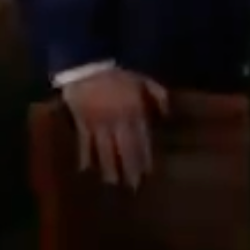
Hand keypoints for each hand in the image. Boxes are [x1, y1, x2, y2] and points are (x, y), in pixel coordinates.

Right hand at [61, 66, 168, 187]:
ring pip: (104, 151)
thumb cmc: (116, 72)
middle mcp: (117, 122)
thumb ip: (158, 95)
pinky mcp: (81, 121)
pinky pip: (83, 142)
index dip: (145, 159)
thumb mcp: (141, 79)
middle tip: (133, 186)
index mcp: (134, 112)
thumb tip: (167, 115)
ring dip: (109, 168)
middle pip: (124, 151)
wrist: (85, 62)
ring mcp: (98, 123)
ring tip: (112, 182)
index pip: (141, 142)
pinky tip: (85, 168)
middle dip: (129, 169)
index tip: (147, 174)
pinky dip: (84, 156)